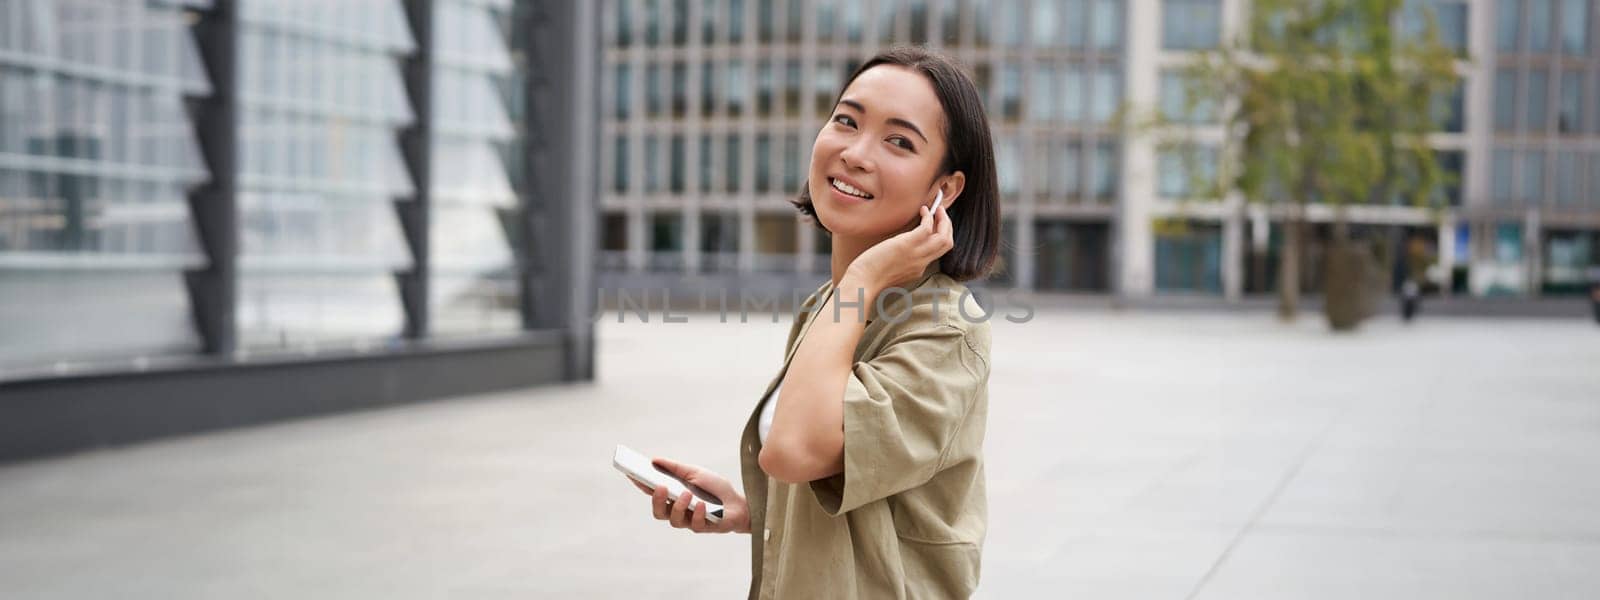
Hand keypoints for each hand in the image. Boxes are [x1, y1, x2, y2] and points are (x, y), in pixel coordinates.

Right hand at [629, 456, 750, 534]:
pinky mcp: (703, 528)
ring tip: (687, 494)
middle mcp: (677, 510)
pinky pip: (695, 525)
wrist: (739, 502)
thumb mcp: (695, 472)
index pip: (652, 491)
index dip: (640, 484)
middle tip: (660, 487)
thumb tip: (654, 460)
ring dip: (679, 506)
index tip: (631, 473)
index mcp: (673, 496)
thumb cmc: (715, 488)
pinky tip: (703, 505)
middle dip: (657, 500)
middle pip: (658, 511)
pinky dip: (698, 514)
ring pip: (674, 520)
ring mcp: (689, 521)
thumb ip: (675, 468)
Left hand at [843, 199, 952, 294]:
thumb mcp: (891, 270)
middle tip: (941, 214)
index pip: (938, 252)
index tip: (935, 224)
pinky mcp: (908, 244)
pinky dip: (928, 216)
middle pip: (947, 244)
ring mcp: (916, 254)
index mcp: (918, 269)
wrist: (863, 282)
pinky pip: (927, 228)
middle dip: (947, 226)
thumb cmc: (869, 276)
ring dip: (943, 219)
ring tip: (937, 209)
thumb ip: (900, 262)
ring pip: (944, 237)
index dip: (940, 235)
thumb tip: (897, 249)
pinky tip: (923, 210)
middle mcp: (922, 263)